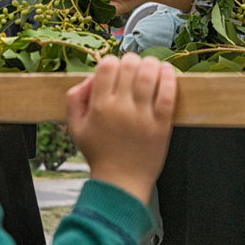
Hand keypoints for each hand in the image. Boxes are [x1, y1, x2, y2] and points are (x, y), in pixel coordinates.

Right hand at [66, 54, 176, 204]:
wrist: (120, 183)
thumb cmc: (99, 155)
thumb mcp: (76, 128)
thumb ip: (75, 99)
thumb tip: (90, 78)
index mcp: (99, 106)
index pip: (106, 66)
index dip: (111, 62)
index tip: (115, 69)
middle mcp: (121, 108)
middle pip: (129, 66)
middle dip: (132, 60)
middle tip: (134, 68)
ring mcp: (143, 116)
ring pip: (149, 75)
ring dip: (151, 64)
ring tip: (151, 66)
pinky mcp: (162, 124)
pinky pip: (168, 94)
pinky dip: (169, 78)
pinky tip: (166, 72)